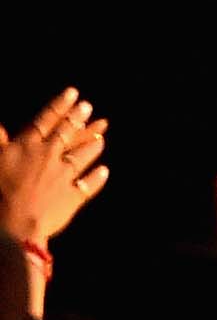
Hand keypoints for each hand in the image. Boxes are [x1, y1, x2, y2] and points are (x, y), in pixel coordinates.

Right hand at [1, 90, 109, 245]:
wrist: (9, 227)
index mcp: (27, 147)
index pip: (46, 121)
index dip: (59, 106)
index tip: (73, 93)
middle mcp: (49, 157)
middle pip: (67, 133)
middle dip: (78, 118)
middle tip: (88, 107)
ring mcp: (63, 176)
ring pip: (82, 156)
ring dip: (92, 145)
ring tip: (102, 138)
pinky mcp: (71, 197)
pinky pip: (88, 185)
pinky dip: (96, 178)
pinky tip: (104, 171)